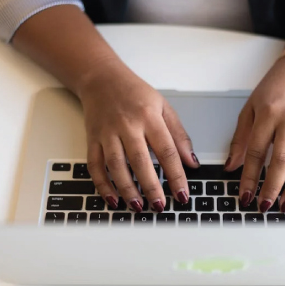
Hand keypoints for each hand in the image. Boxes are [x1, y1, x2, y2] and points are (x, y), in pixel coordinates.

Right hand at [79, 58, 198, 212]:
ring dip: (127, 189)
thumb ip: (179, 135)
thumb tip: (192, 162)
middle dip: (151, 187)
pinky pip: (95, 166)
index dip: (176, 175)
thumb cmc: (135, 93)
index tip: (183, 194)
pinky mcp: (92, 139)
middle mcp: (127, 125)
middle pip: (140, 161)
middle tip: (160, 206)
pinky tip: (113, 199)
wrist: (101, 78)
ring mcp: (107, 133)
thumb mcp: (163, 107)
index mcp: (149, 117)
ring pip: (116, 166)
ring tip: (138, 206)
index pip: (167, 150)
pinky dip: (102, 185)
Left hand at [226, 56, 284, 212]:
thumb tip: (231, 167)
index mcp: (269, 114)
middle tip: (264, 206)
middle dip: (272, 186)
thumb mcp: (250, 108)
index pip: (256, 151)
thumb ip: (240, 138)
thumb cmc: (275, 89)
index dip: (249, 176)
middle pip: (282, 159)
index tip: (244, 196)